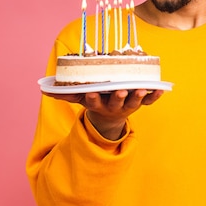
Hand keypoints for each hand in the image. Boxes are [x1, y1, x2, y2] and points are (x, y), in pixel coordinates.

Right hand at [43, 89, 163, 138]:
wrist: (109, 117)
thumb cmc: (95, 100)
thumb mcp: (79, 98)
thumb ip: (64, 93)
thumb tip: (43, 89)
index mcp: (98, 104)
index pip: (94, 101)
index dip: (93, 98)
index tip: (92, 92)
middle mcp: (114, 106)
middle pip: (117, 103)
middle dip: (119, 97)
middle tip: (121, 90)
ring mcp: (128, 106)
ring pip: (134, 102)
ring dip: (139, 96)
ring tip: (143, 89)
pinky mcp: (140, 104)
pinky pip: (150, 101)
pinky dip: (156, 95)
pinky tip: (161, 89)